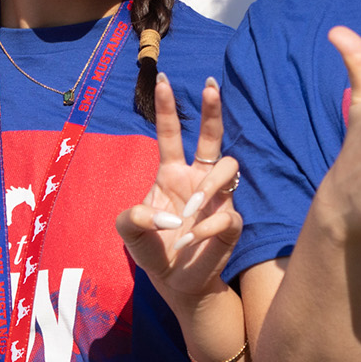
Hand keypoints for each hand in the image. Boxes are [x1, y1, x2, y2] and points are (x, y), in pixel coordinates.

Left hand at [117, 75, 241, 301]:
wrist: (175, 282)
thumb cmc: (154, 249)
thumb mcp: (129, 235)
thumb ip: (130, 220)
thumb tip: (155, 214)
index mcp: (172, 173)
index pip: (171, 134)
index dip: (167, 108)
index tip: (163, 79)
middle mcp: (198, 179)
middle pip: (211, 136)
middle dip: (212, 109)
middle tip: (209, 85)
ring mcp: (217, 198)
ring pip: (228, 168)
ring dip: (208, 186)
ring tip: (190, 211)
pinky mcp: (231, 223)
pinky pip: (228, 214)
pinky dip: (209, 226)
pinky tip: (193, 240)